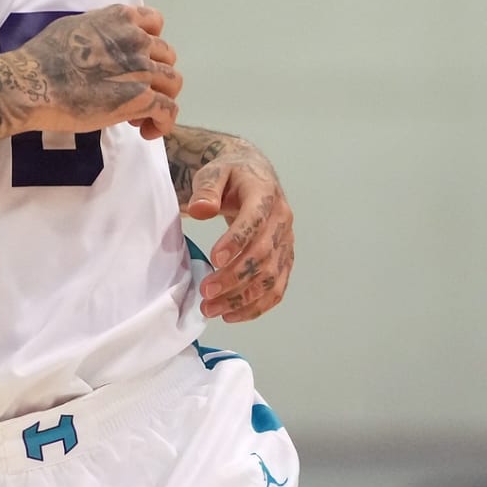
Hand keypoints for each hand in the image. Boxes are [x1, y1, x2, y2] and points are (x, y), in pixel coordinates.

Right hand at [5, 4, 180, 138]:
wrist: (33, 82)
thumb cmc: (43, 56)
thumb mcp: (72, 26)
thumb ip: (97, 29)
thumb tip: (100, 41)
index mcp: (120, 19)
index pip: (155, 23)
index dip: (150, 43)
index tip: (138, 58)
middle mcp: (136, 39)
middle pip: (166, 56)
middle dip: (154, 74)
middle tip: (133, 93)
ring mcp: (141, 69)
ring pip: (173, 83)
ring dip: (161, 98)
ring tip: (138, 117)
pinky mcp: (141, 99)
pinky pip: (168, 110)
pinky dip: (163, 122)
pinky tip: (147, 131)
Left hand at [185, 137, 294, 321]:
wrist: (252, 174)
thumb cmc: (229, 174)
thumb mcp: (213, 172)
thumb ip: (206, 189)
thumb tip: (200, 210)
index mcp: (265, 194)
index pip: (255, 221)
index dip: (237, 242)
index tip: (214, 259)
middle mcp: (282, 220)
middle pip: (263, 255)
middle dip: (234, 277)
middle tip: (206, 291)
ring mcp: (286, 242)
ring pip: (271, 277)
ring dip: (242, 298)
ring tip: (212, 308)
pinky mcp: (284, 258)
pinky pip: (277, 288)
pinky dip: (257, 305)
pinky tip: (232, 314)